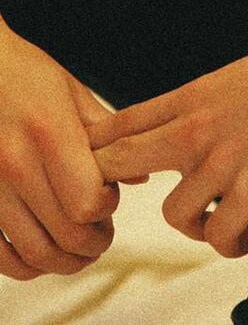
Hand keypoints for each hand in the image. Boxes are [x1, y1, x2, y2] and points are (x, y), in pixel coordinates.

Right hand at [0, 21, 122, 279]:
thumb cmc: (24, 74)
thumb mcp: (70, 91)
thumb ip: (107, 134)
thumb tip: (141, 175)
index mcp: (49, 133)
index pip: (87, 202)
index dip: (106, 208)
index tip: (109, 195)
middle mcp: (16, 164)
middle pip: (65, 234)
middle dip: (94, 242)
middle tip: (103, 234)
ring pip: (34, 253)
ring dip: (65, 261)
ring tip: (79, 248)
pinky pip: (0, 256)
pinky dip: (25, 266)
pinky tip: (42, 253)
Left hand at [87, 32, 247, 258]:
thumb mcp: (240, 73)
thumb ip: (209, 102)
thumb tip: (196, 123)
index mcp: (194, 95)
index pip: (122, 121)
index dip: (100, 148)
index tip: (104, 166)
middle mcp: (196, 129)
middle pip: (117, 163)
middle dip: (109, 188)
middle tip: (128, 207)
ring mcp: (223, 162)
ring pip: (173, 215)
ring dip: (192, 227)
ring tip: (215, 226)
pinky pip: (219, 236)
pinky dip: (228, 245)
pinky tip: (243, 240)